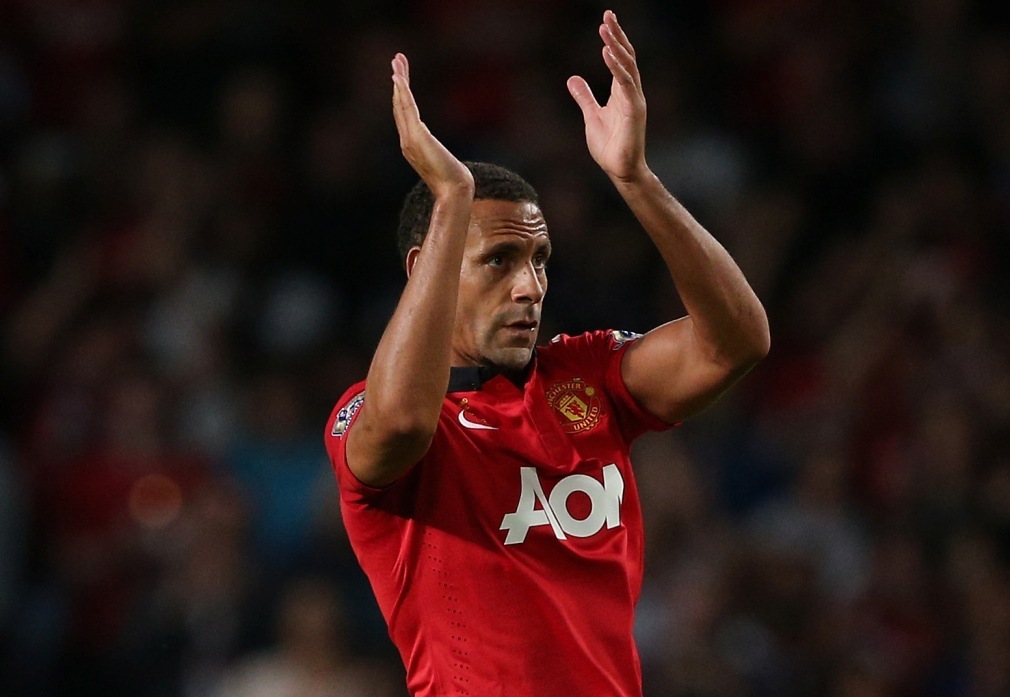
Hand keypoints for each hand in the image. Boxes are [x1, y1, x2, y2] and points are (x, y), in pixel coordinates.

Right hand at [391, 53, 473, 195]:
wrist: (455, 191)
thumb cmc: (453, 182)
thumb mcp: (444, 164)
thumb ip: (440, 158)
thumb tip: (448, 164)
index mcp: (411, 145)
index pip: (404, 114)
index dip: (401, 94)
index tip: (401, 76)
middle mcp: (406, 140)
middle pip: (399, 104)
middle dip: (399, 80)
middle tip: (396, 59)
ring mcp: (409, 138)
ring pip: (401, 103)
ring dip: (399, 80)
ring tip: (397, 60)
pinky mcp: (417, 137)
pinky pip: (407, 109)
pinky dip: (402, 92)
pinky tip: (398, 78)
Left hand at [567, 11, 647, 181]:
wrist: (620, 169)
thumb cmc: (609, 146)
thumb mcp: (591, 115)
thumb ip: (584, 96)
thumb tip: (573, 78)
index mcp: (621, 91)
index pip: (619, 58)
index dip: (614, 39)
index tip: (606, 19)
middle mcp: (631, 91)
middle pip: (626, 56)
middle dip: (617, 35)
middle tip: (607, 15)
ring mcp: (634, 100)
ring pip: (627, 66)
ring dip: (616, 46)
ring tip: (605, 29)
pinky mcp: (634, 111)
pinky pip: (626, 84)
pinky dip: (617, 67)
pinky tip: (607, 53)